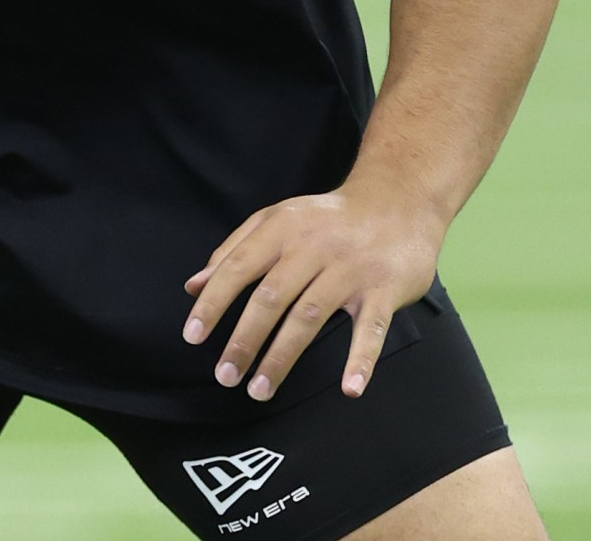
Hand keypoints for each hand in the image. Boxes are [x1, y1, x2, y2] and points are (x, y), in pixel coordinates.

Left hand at [179, 179, 444, 402]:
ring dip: (283, 356)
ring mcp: (350, 269)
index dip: (214, 303)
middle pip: (271, 297)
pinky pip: (372, 328)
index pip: (239, 267)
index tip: (193, 337)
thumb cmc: (326, 219)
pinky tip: (349, 389)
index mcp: (282, 229)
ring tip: (260, 390)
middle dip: (244, 340)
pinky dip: (361, 359)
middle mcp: (313, 247)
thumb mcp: (278, 220)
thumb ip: (234, 250)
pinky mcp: (384, 289)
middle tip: (225, 376)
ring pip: (310, 316)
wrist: (397, 202)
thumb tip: (193, 286)